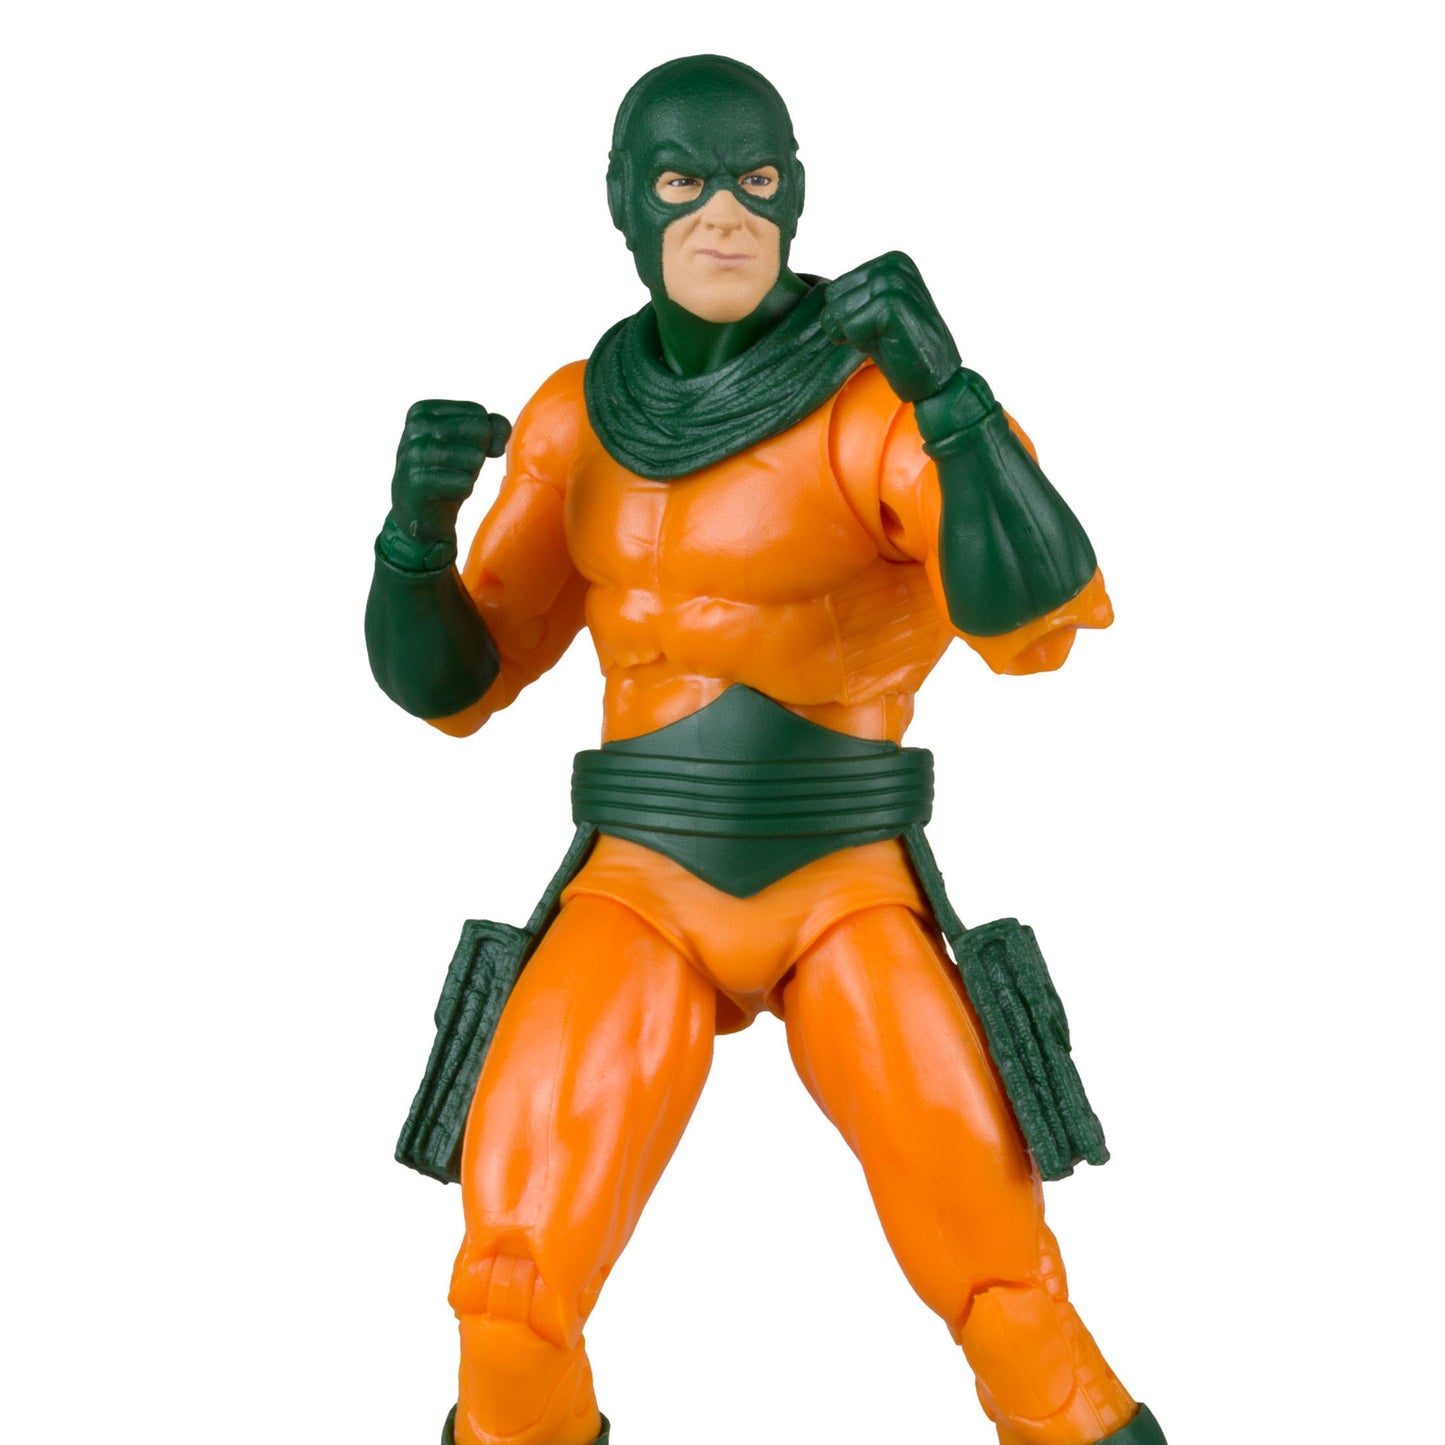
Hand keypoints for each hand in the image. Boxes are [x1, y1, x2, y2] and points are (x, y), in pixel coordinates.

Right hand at [383, 400, 510, 569]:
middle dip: (477, 455)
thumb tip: (497, 441)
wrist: (421, 516)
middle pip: (480, 432)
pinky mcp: (418, 482)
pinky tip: (445, 494)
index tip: (462, 451)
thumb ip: (492, 428)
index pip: (479, 413)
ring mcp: (414, 454)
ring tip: (449, 480)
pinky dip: (462, 491)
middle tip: (456, 468)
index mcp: (423, 411)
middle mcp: (415, 428)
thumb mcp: (470, 444)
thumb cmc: (447, 474)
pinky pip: (465, 483)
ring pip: (474, 457)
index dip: (484, 437)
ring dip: (469, 474)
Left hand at [820, 252, 961, 402]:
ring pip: (838, 312)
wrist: (935, 379)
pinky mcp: (891, 303)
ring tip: (885, 338)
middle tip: (881, 335)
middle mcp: (893, 264)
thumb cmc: (902, 349)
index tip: (879, 326)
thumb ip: (855, 295)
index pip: (834, 290)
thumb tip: (824, 293)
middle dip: (848, 325)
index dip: (849, 318)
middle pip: (833, 298)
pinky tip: (889, 344)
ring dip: (856, 336)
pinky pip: (849, 328)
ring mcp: (894, 281)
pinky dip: (864, 344)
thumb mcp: (875, 312)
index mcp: (891, 261)